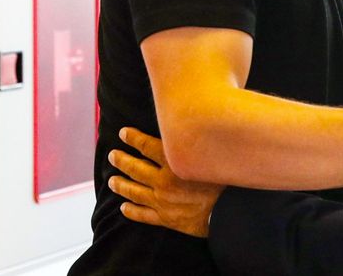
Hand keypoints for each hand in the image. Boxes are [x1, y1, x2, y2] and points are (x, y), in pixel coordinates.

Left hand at [108, 127, 223, 237]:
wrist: (230, 213)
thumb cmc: (227, 182)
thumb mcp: (212, 156)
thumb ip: (198, 142)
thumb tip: (192, 124)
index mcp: (174, 163)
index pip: (147, 145)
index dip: (133, 138)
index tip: (123, 133)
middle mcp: (164, 181)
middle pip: (135, 168)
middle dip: (121, 160)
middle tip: (112, 155)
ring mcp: (163, 202)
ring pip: (134, 192)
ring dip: (121, 185)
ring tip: (112, 180)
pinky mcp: (167, 219)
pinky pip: (143, 215)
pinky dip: (132, 211)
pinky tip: (124, 208)